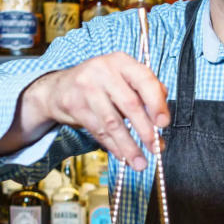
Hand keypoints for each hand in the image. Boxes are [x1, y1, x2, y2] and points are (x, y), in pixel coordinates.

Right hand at [17, 52, 170, 169]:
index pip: (145, 80)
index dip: (157, 104)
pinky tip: (123, 156)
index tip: (164, 124)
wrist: (59, 87)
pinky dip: (113, 146)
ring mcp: (86, 87)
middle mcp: (103, 70)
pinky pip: (98, 130)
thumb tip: (162, 117)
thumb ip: (146, 91)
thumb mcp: (123, 78)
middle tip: (155, 148)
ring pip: (113, 122)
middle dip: (145, 131)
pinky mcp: (73, 104)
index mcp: (122, 61)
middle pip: (130, 104)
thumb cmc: (100, 84)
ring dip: (129, 146)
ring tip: (140, 162)